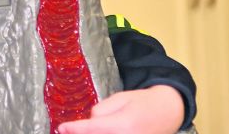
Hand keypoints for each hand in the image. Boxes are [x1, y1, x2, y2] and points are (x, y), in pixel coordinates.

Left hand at [58, 85, 184, 133]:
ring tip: (81, 129)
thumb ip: (101, 111)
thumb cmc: (142, 102)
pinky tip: (95, 131)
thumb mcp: (119, 98)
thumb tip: (88, 123)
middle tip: (67, 129)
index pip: (92, 128)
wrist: (167, 112)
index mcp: (123, 124)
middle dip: (81, 133)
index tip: (61, 128)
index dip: (74, 129)